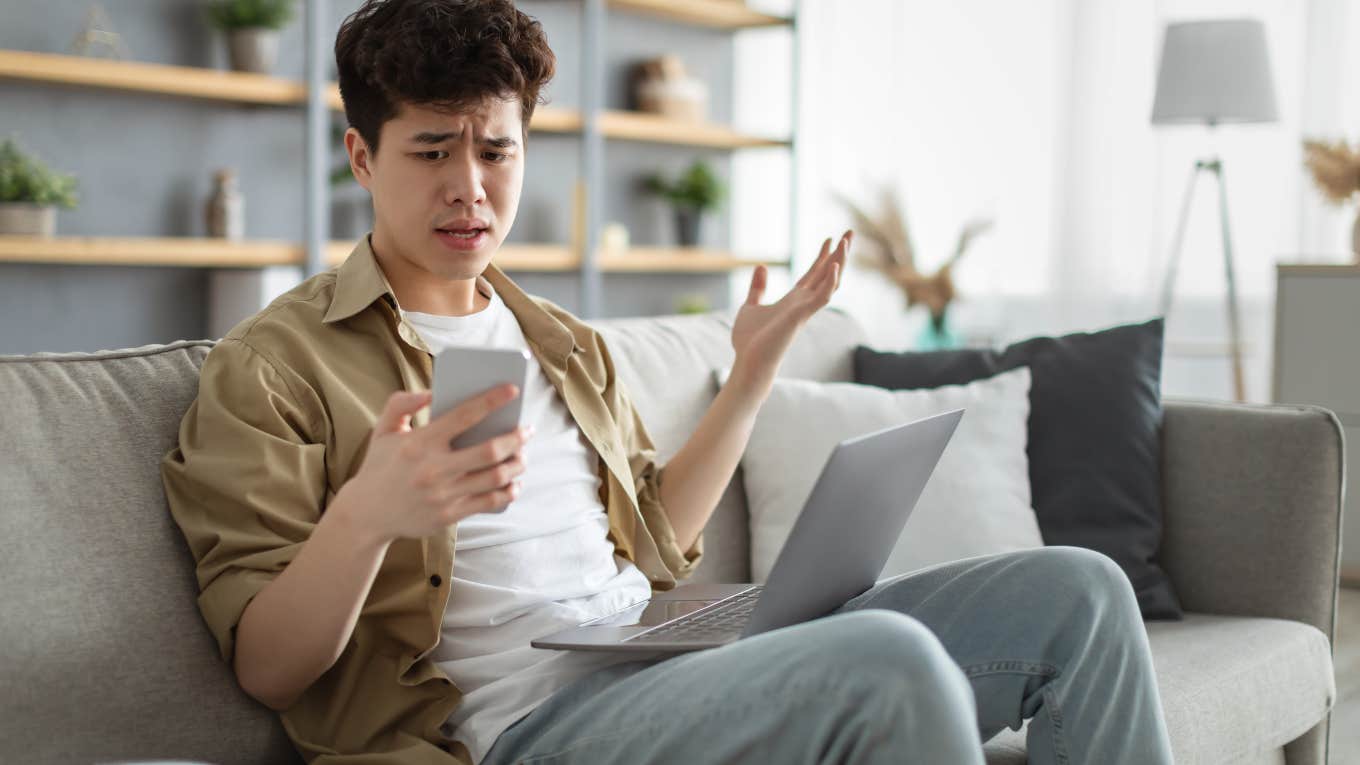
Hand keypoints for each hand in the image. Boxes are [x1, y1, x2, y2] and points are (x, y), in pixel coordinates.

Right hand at [334, 386, 531, 544]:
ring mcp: (443, 494)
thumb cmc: (380, 466)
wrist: (366, 514)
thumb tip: (431, 392)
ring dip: (517, 464)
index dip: (493, 400)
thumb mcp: (383, 430)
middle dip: (516, 437)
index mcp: (420, 442)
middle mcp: (434, 469)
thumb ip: (402, 403)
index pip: (464, 415)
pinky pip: (490, 502)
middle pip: (490, 450)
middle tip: (527, 429)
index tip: (513, 389)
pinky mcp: (449, 515)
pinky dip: (508, 491)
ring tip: (523, 454)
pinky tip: (515, 481)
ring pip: (496, 477)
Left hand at [729, 230, 851, 395]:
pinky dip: (829, 282)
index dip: (822, 257)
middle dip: (839, 254)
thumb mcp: (750, 306)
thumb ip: (758, 288)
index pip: (813, 274)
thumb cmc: (749, 341)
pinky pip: (821, 297)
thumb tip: (762, 266)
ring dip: (839, 262)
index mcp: (793, 301)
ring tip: (846, 242)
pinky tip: (834, 266)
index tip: (830, 239)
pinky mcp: (801, 317)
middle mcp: (803, 303)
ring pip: (829, 282)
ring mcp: (804, 310)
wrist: (748, 362)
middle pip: (827, 274)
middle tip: (850, 232)